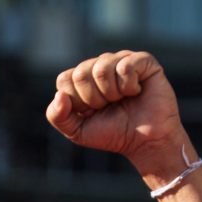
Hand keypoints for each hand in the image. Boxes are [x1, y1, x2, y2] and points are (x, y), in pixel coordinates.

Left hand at [46, 51, 185, 171]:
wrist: (145, 141)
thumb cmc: (112, 134)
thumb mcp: (77, 131)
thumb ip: (57, 116)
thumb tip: (59, 95)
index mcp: (83, 78)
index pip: (65, 79)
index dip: (77, 101)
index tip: (92, 112)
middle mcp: (101, 65)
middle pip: (81, 73)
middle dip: (94, 99)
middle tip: (109, 106)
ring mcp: (121, 60)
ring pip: (102, 68)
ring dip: (112, 94)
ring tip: (123, 99)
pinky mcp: (143, 60)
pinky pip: (125, 66)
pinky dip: (129, 86)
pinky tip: (137, 92)